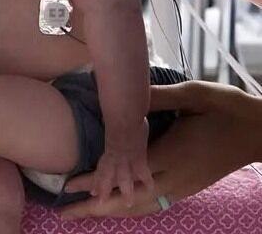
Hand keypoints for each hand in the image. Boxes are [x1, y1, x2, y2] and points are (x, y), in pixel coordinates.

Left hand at [60, 81, 261, 219]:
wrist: (256, 131)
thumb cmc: (225, 109)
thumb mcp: (193, 95)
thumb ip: (159, 98)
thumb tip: (127, 95)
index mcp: (172, 154)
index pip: (126, 172)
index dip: (96, 180)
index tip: (69, 184)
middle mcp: (175, 177)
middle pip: (129, 200)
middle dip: (95, 207)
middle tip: (65, 213)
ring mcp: (183, 187)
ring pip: (142, 207)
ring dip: (112, 211)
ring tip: (86, 213)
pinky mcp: (189, 187)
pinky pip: (155, 204)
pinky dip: (132, 209)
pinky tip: (121, 207)